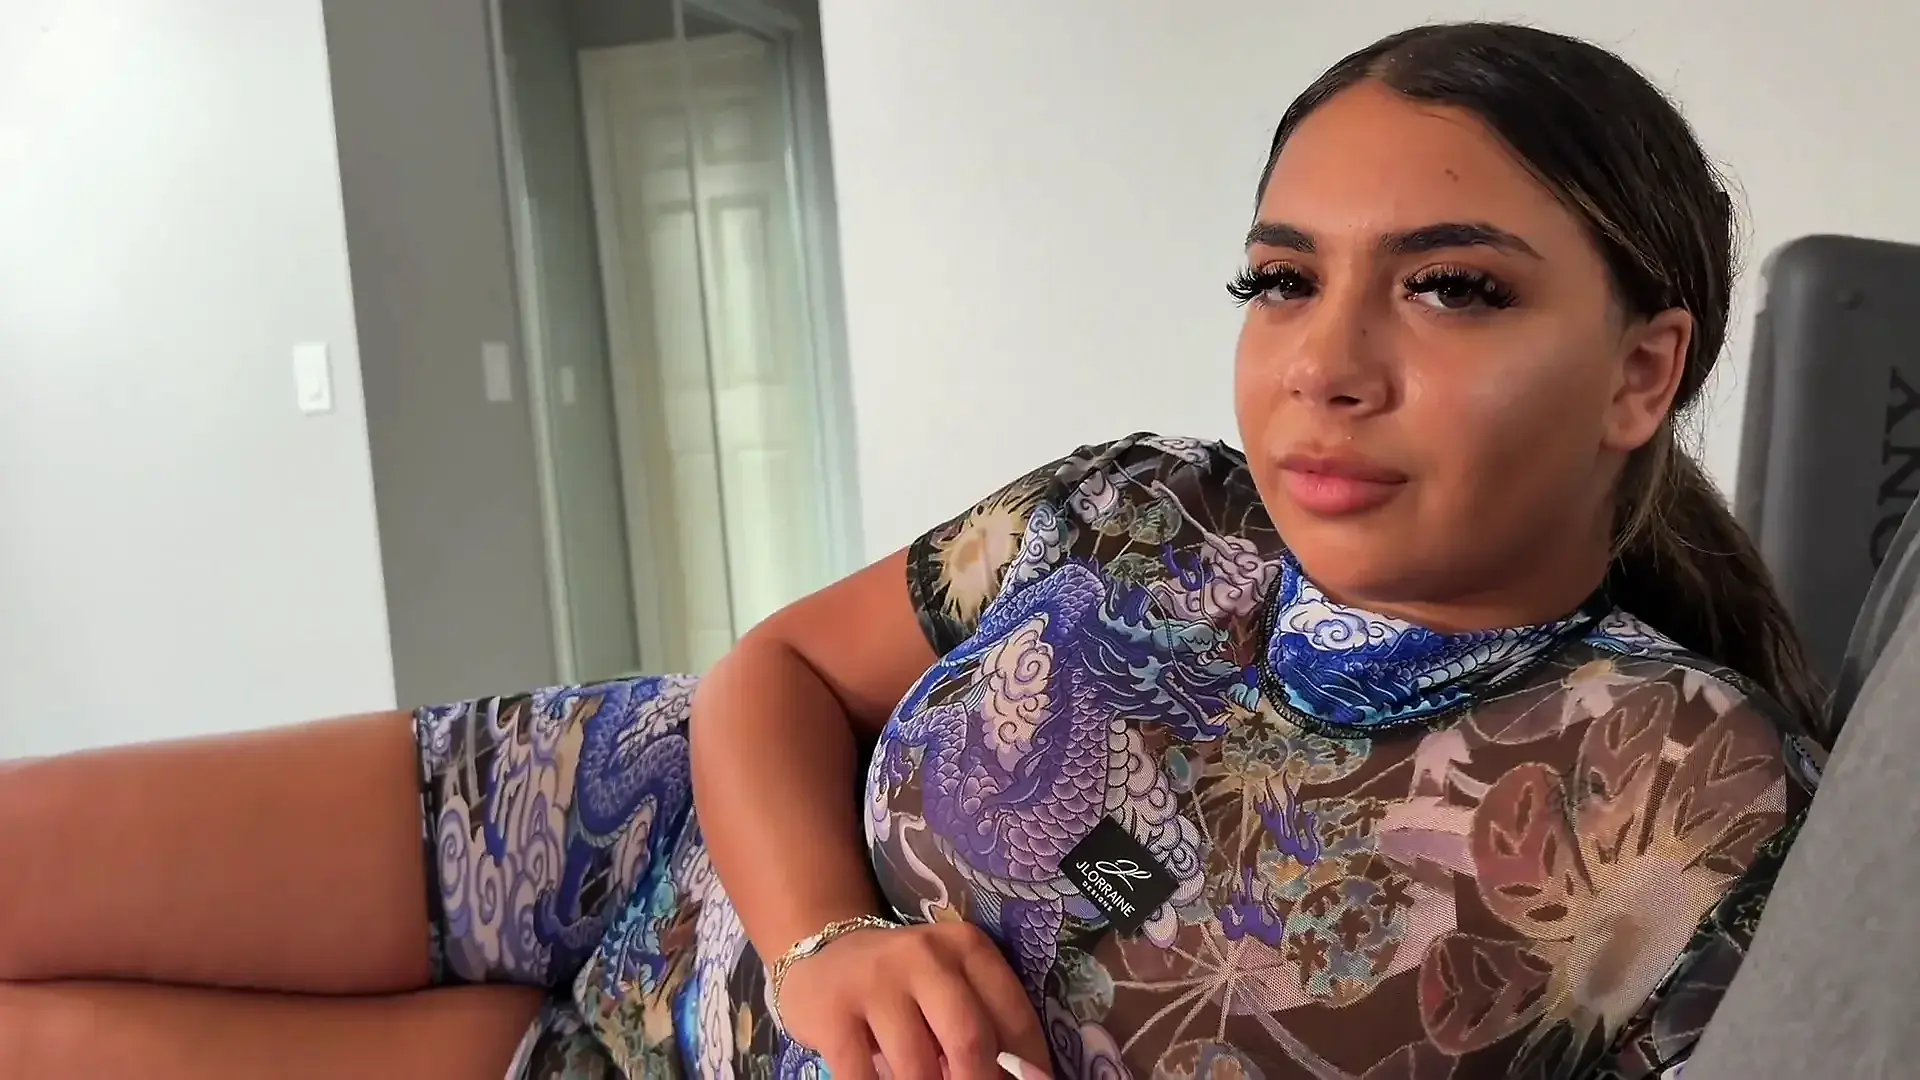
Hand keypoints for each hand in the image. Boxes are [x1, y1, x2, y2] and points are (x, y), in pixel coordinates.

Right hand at [777, 921, 1052, 1079]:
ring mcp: (875, 982)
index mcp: (966, 947)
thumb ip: (982, 1023)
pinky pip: (863, 1077)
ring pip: (918, 1067)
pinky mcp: (832, 1012)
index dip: (1030, 1067)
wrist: (821, 956)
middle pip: (969, 1039)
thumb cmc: (903, 984)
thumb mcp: (948, 985)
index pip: (1014, 1016)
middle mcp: (924, 955)